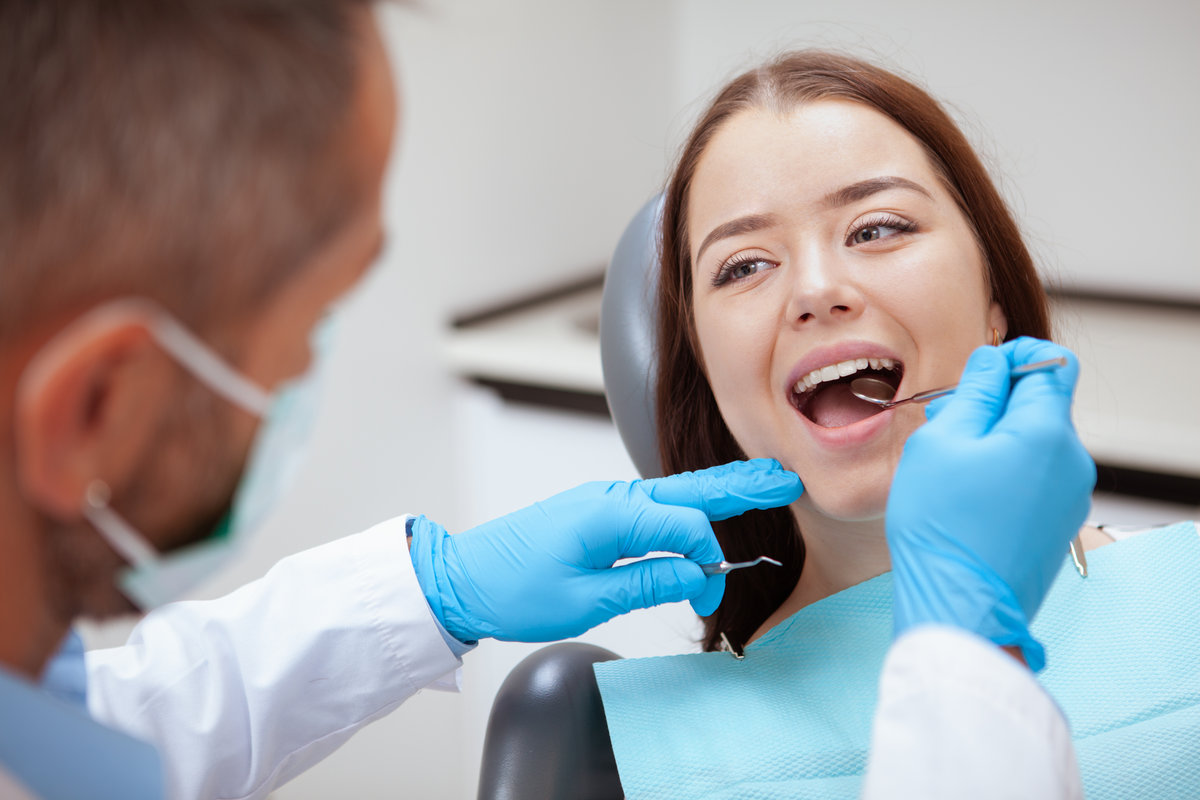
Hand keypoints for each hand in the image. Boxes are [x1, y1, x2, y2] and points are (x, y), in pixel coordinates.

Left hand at [408, 459, 802, 641]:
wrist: (463, 578)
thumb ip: (647, 583)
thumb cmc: (513, 591)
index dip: (709, 559)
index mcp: (610, 515)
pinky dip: (689, 503)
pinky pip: (654, 503)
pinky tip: (710, 503)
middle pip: (690, 489)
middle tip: (787, 479)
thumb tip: (698, 576)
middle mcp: (612, 498)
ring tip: (764, 483)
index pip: (685, 527)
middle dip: (741, 485)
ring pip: (676, 492)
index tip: (711, 593)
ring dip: (721, 490)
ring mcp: (605, 501)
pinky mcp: (599, 512)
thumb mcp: (585, 599)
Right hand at [887, 337, 1095, 669]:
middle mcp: (1071, 461)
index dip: (1013, 357)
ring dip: (996, 440)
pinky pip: (1036, 478)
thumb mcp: (941, 442)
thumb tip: (993, 363)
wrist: (960, 606)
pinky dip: (1005, 473)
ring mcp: (1070, 497)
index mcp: (1046, 432)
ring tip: (950, 467)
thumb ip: (974, 392)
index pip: (1051, 364)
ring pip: (1035, 443)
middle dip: (996, 404)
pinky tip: (966, 496)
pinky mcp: (1058, 524)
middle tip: (946, 423)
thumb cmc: (942, 526)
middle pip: (1041, 406)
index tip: (978, 373)